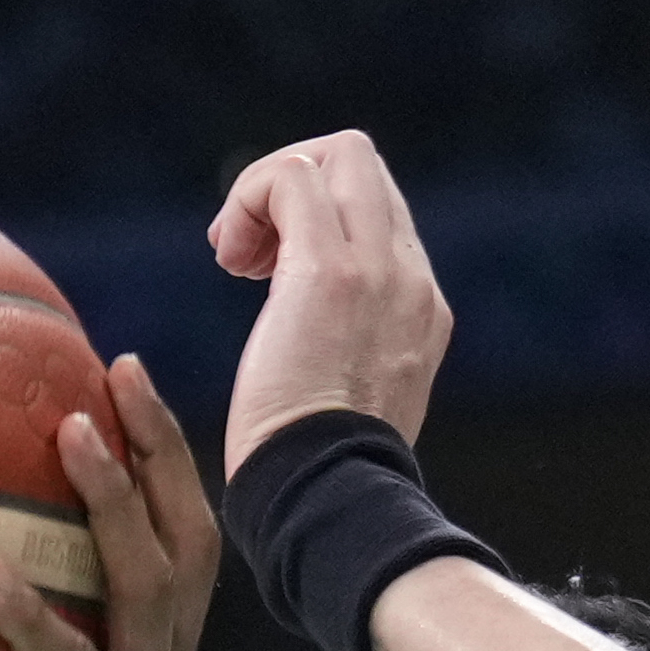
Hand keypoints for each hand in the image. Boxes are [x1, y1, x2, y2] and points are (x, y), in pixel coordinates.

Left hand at [211, 128, 450, 468]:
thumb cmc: (320, 471)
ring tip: (233, 257)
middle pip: (361, 163)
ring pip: (335, 154)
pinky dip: (248, 198)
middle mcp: (409, 275)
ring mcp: (377, 268)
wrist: (328, 496)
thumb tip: (312, 346)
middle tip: (243, 253)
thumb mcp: (354, 400)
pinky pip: (292, 178)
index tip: (263, 268)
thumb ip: (350, 354)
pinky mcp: (328, 272)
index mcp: (420, 306)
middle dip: (290, 184)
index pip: (376, 210)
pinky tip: (228, 259)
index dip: (313, 219)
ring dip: (265, 189)